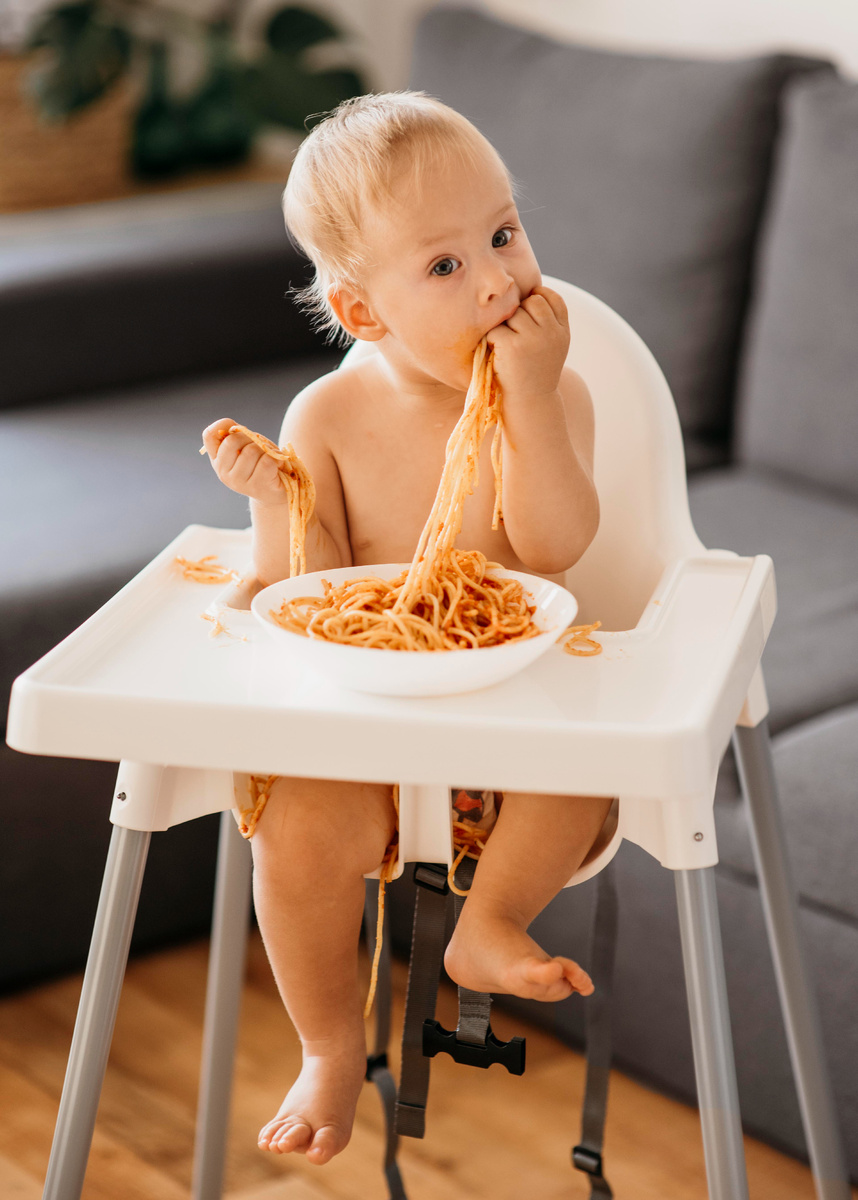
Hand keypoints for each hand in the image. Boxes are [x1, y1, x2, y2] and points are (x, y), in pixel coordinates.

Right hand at [201, 418, 289, 506]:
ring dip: (266, 450)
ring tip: (270, 459)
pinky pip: (266, 461)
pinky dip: (276, 459)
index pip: (209, 435)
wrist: (275, 491)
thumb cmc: (260, 463)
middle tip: (259, 447)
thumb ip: (238, 436)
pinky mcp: (256, 486)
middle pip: (233, 441)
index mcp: (217, 459)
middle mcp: (222, 472)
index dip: (223, 425)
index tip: (238, 430)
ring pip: (252, 451)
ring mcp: (238, 481)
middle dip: (250, 439)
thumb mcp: (247, 445)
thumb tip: (235, 428)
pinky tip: (277, 466)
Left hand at [485, 285, 569, 403]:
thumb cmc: (535, 373)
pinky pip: (496, 329)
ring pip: (513, 313)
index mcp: (563, 331)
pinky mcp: (513, 345)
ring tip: (508, 347)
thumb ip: (548, 321)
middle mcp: (552, 332)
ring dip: (506, 326)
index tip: (529, 313)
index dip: (539, 299)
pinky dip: (493, 340)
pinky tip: (499, 355)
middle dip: (520, 313)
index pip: (553, 298)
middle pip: (532, 301)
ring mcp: (533, 338)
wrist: (529, 404)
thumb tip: (529, 290)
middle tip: (516, 336)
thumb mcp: (552, 346)